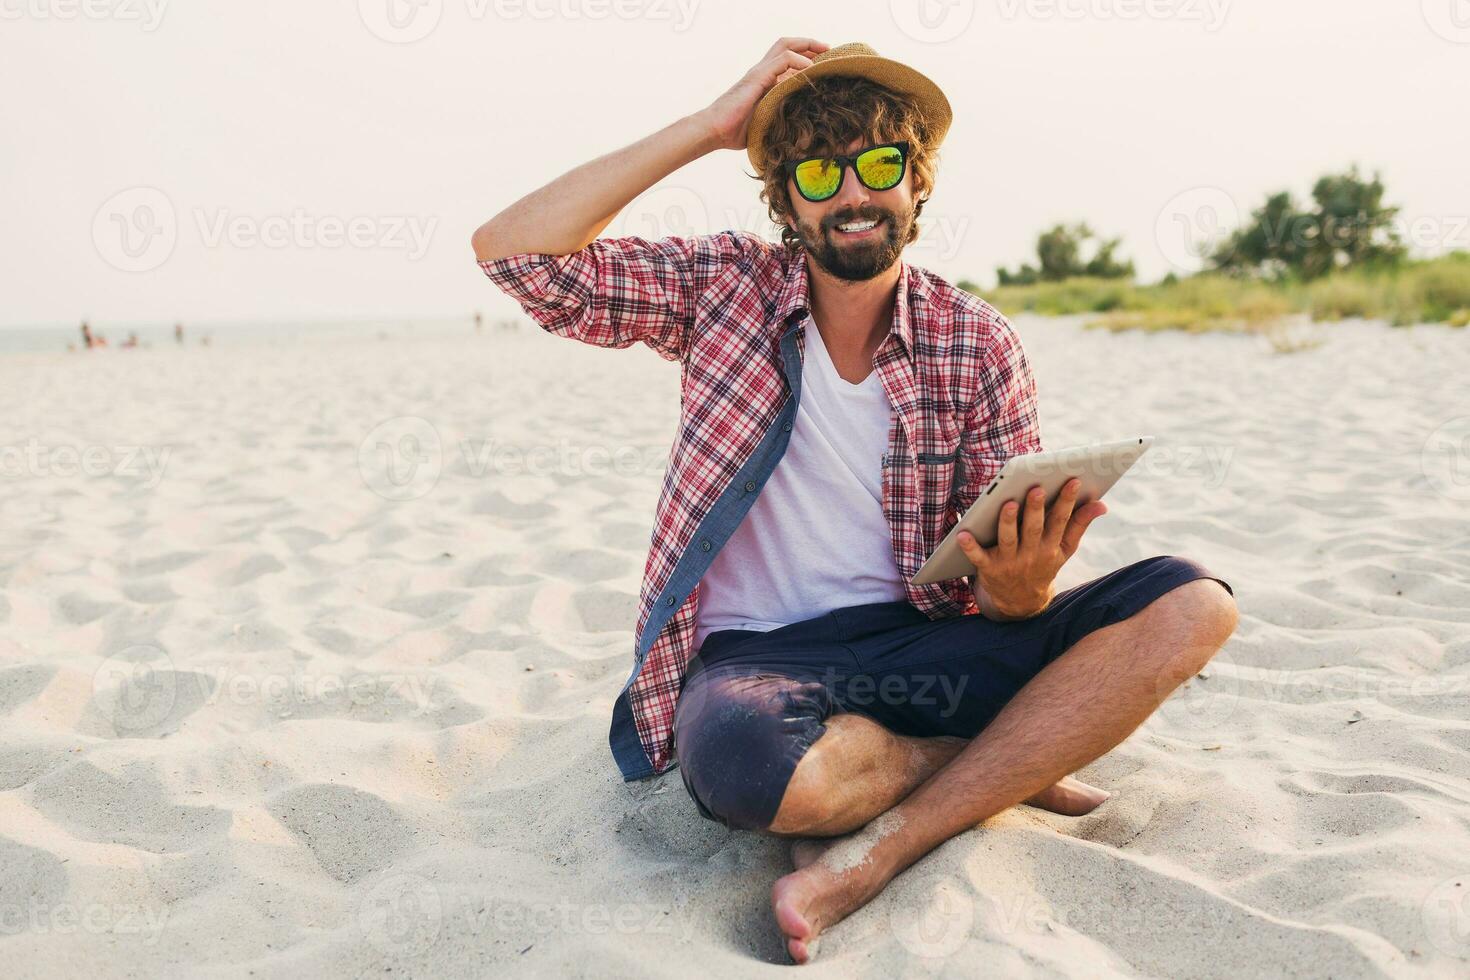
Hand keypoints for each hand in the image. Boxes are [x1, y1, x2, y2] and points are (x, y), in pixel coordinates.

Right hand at [697, 37, 828, 152]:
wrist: (714, 131)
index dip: (805, 55)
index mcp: (762, 80)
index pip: (786, 58)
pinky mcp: (757, 77)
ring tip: (824, 52)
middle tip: (828, 50)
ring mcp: (758, 72)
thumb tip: (800, 130)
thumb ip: (779, 117)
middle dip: (809, 44)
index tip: (823, 62)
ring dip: (807, 46)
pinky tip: (810, 69)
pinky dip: (798, 61)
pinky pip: (782, 60)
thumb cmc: (734, 133)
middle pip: (786, 45)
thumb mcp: (765, 123)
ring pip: (785, 46)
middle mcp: (761, 71)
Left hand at [956, 478, 1106, 620]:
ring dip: (1008, 523)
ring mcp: (1010, 562)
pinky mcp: (989, 570)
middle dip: (1036, 509)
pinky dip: (970, 547)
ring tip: (1009, 504)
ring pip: (1008, 540)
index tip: (1073, 481)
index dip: (1067, 502)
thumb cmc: (1043, 564)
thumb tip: (1101, 504)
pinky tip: (962, 534)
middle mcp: (1032, 554)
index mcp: (1051, 547)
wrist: (1020, 602)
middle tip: (1036, 489)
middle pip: (1034, 529)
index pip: (1060, 521)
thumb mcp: (1064, 550)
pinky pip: (978, 557)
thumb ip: (1080, 525)